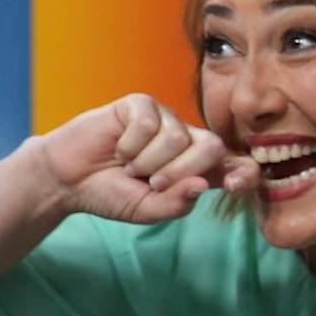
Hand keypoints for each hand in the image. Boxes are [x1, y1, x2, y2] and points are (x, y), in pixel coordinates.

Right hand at [35, 93, 259, 223]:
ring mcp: (166, 119)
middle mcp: (187, 141)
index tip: (234, 185)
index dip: (244, 173)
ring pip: (177, 137)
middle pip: (212, 146)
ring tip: (130, 166)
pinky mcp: (142, 105)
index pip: (236, 166)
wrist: (70, 179)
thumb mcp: (147, 210)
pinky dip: (130, 143)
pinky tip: (118, 146)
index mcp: (198, 170)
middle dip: (182, 170)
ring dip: (149, 161)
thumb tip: (203, 185)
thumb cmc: (112, 194)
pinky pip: (150, 122)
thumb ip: (176, 204)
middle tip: (153, 183)